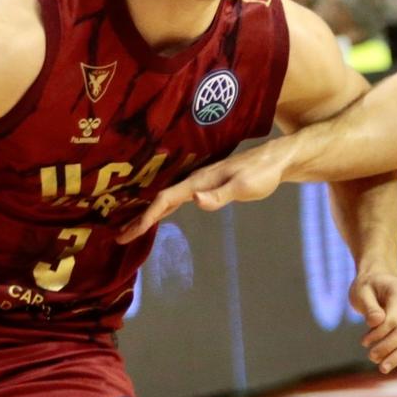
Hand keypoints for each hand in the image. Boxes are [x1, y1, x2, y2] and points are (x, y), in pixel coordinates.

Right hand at [117, 141, 291, 241]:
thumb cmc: (262, 173)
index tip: (131, 232)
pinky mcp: (207, 187)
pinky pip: (178, 200)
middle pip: (161, 201)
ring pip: (168, 200)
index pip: (167, 200)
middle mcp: (195, 182)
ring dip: (149, 214)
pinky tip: (161, 214)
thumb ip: (220, 195)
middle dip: (140, 218)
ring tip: (132, 228)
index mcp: (199, 182)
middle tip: (120, 236)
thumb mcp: (244, 186)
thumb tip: (196, 201)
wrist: (276, 160)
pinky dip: (165, 209)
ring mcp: (200, 184)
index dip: (147, 216)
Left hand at [351, 271, 396, 373]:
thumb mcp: (360, 293)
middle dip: (388, 347)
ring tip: (381, 367)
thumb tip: (376, 322)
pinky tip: (388, 363)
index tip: (363, 342)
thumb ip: (368, 307)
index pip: (393, 319)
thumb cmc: (367, 287)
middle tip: (371, 357)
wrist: (378, 281)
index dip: (379, 334)